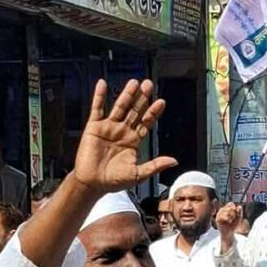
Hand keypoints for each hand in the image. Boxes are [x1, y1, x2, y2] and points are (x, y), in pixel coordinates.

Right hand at [71, 79, 176, 196]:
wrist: (93, 184)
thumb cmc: (114, 181)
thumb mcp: (138, 174)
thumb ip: (155, 165)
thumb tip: (174, 161)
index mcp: (133, 140)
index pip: (146, 122)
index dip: (153, 112)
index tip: (161, 102)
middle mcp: (122, 131)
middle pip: (134, 111)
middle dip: (142, 98)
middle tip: (149, 84)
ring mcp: (108, 127)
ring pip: (119, 107)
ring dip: (126, 94)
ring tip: (134, 83)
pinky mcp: (94, 127)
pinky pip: (97, 108)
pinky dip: (99, 96)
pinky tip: (102, 84)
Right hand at [214, 202, 242, 244]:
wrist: (229, 233)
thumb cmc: (233, 225)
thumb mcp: (238, 218)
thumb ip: (240, 212)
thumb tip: (239, 206)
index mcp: (227, 209)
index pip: (230, 204)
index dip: (234, 208)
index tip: (237, 214)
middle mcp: (222, 210)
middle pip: (229, 207)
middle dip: (233, 212)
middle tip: (234, 218)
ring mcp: (219, 214)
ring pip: (225, 210)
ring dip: (230, 215)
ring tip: (231, 220)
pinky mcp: (217, 219)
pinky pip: (221, 216)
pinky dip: (226, 218)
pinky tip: (229, 221)